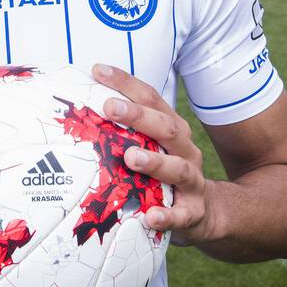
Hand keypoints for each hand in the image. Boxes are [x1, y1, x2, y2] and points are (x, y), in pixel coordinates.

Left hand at [90, 62, 217, 246]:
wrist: (206, 211)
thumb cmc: (165, 174)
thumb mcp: (152, 147)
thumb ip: (125, 131)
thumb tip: (80, 109)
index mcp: (173, 129)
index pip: (151, 99)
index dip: (126, 83)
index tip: (98, 71)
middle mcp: (185, 150)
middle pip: (166, 128)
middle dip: (139, 116)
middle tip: (110, 107)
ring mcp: (192, 181)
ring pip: (177, 168)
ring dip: (154, 162)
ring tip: (130, 157)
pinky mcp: (193, 212)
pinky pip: (181, 215)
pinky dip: (166, 215)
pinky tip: (149, 216)